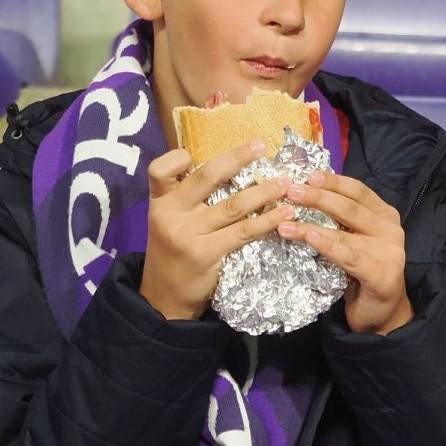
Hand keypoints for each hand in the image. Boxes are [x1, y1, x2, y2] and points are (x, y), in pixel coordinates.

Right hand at [138, 141, 290, 319]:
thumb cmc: (173, 252)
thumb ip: (186, 198)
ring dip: (264, 191)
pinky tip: (285, 214)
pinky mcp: (206, 253)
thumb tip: (227, 167)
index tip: (199, 153)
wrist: (164, 298)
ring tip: (286, 183)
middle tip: (262, 147)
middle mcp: (170, 214)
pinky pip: (243, 232)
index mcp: (159, 202)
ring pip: (233, 204)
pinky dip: (267, 221)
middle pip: (206, 177)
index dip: (178, 157)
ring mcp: (188, 234)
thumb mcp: (168, 221)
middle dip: (237, 158)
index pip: (160, 169)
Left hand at [277, 171, 412, 334]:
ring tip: (285, 222)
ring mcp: (389, 251)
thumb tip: (304, 193)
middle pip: (350, 208)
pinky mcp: (381, 274)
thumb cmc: (362, 271)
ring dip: (311, 225)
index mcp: (384, 214)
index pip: (358, 191)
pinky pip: (349, 257)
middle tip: (290, 191)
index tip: (307, 175)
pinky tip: (309, 237)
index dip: (333, 181)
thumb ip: (341, 220)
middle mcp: (390, 229)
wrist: (381, 312)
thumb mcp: (355, 239)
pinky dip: (328, 246)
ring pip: (344, 233)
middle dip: (318, 197)